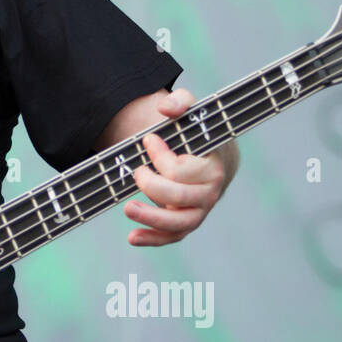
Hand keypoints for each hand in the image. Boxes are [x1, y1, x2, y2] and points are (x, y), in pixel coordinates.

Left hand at [122, 88, 233, 245]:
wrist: (211, 155)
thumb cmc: (197, 133)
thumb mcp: (191, 112)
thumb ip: (180, 102)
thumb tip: (166, 109)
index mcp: (214, 165)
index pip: (182, 169)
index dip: (160, 156)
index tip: (149, 140)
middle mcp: (210, 191)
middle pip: (179, 196)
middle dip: (152, 183)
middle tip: (137, 170)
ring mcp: (199, 209)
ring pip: (179, 222)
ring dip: (151, 217)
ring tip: (127, 208)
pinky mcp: (187, 221)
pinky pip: (172, 236)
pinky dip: (153, 239)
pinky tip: (132, 237)